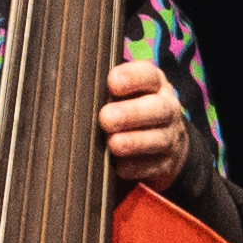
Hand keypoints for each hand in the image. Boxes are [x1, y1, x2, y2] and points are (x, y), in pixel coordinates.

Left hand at [102, 58, 196, 189]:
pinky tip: (120, 167)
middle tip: (106, 118)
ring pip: (160, 138)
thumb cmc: (129, 111)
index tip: (112, 83)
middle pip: (158, 108)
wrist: (164, 143)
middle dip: (132, 113)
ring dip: (135, 142)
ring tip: (113, 144)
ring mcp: (170, 136)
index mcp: (154, 85)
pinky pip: (156, 166)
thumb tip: (72, 94)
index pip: (149, 75)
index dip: (132, 77)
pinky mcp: (168, 163)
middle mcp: (166, 108)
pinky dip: (138, 167)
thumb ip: (103, 91)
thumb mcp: (121, 95)